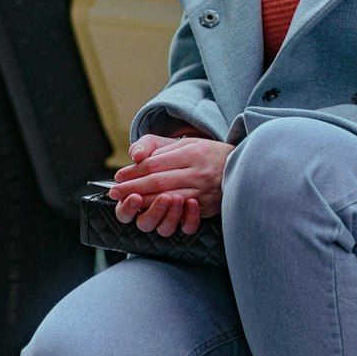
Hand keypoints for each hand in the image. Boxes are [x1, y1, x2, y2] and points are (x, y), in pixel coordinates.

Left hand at [108, 134, 233, 236]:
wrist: (242, 166)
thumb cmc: (208, 153)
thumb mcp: (186, 142)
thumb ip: (160, 148)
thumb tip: (137, 157)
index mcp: (191, 153)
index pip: (155, 164)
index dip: (133, 171)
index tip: (118, 177)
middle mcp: (198, 172)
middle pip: (158, 182)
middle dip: (132, 188)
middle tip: (114, 192)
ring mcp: (204, 191)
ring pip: (167, 198)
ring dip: (144, 202)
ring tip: (128, 202)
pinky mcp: (208, 207)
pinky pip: (182, 213)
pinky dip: (165, 213)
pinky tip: (151, 212)